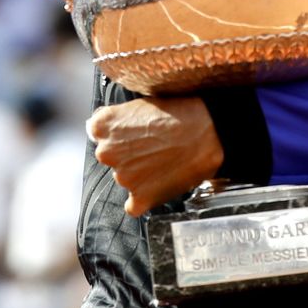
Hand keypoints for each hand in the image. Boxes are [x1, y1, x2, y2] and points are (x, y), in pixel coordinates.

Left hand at [88, 97, 224, 216]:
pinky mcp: (140, 198)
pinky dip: (144, 197)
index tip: (134, 134)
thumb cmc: (177, 113)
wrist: (209, 133)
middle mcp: (106, 153)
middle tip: (152, 147)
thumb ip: (115, 117)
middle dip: (127, 155)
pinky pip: (134, 204)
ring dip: (139, 174)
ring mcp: (122, 177)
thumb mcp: (139, 103)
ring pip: (125, 178)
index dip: (118, 134)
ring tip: (163, 161)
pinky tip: (160, 182)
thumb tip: (100, 126)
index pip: (98, 134)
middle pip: (111, 158)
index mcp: (101, 126)